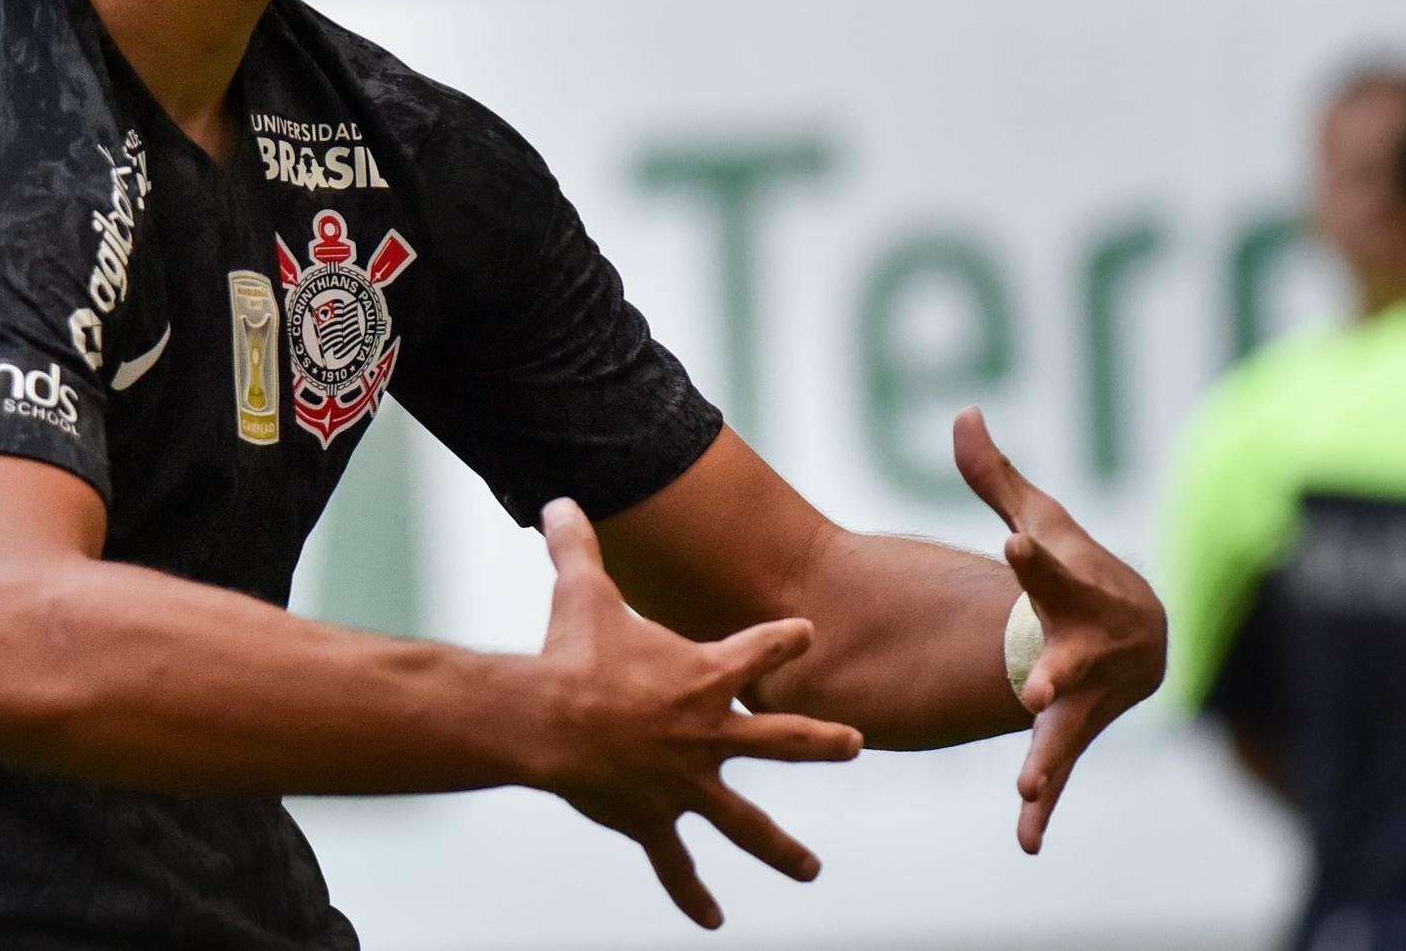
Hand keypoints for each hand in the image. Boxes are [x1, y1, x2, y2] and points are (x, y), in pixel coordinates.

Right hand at [530, 498, 862, 929]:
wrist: (546, 719)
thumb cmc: (570, 651)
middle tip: (858, 745)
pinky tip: (713, 920)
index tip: (810, 635)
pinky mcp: (654, 818)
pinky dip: (692, 893)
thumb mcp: (581, 591)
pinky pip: (677, 863)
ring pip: (745, 821)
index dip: (786, 641)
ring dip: (780, 847)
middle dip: (823, 743)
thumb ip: (579, 545)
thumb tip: (557, 496)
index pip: (761, 650)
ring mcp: (685, 782)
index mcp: (704, 675)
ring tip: (811, 871)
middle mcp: (708, 732)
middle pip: (782, 741)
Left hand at [953, 407, 1165, 855]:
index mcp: (1075, 589)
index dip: (1034, 556)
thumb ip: (996, 478)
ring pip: (1070, 725)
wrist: (1141, 630)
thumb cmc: (1080, 569)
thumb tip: (961, 410)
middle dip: (1056, 672)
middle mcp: (1089, 645)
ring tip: (1028, 781)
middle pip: (1073, 658)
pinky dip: (1045, 805)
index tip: (1014, 542)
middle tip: (1034, 688)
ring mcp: (1088, 694)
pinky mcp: (1076, 729)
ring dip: (1050, 752)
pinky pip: (1060, 768)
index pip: (1052, 567)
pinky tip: (1025, 840)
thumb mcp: (1044, 520)